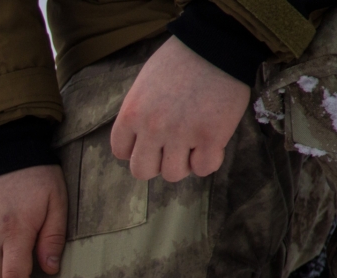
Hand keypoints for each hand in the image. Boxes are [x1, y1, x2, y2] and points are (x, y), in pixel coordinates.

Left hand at [111, 36, 250, 181]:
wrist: (215, 43)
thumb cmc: (179, 60)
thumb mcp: (144, 85)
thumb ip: (139, 114)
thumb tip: (141, 139)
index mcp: (131, 115)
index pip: (121, 152)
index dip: (137, 149)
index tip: (151, 140)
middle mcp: (152, 128)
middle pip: (142, 171)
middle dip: (156, 163)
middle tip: (171, 148)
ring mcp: (181, 134)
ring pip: (172, 174)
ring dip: (183, 163)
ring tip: (193, 144)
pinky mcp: (211, 137)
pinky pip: (204, 168)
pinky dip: (208, 160)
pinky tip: (211, 144)